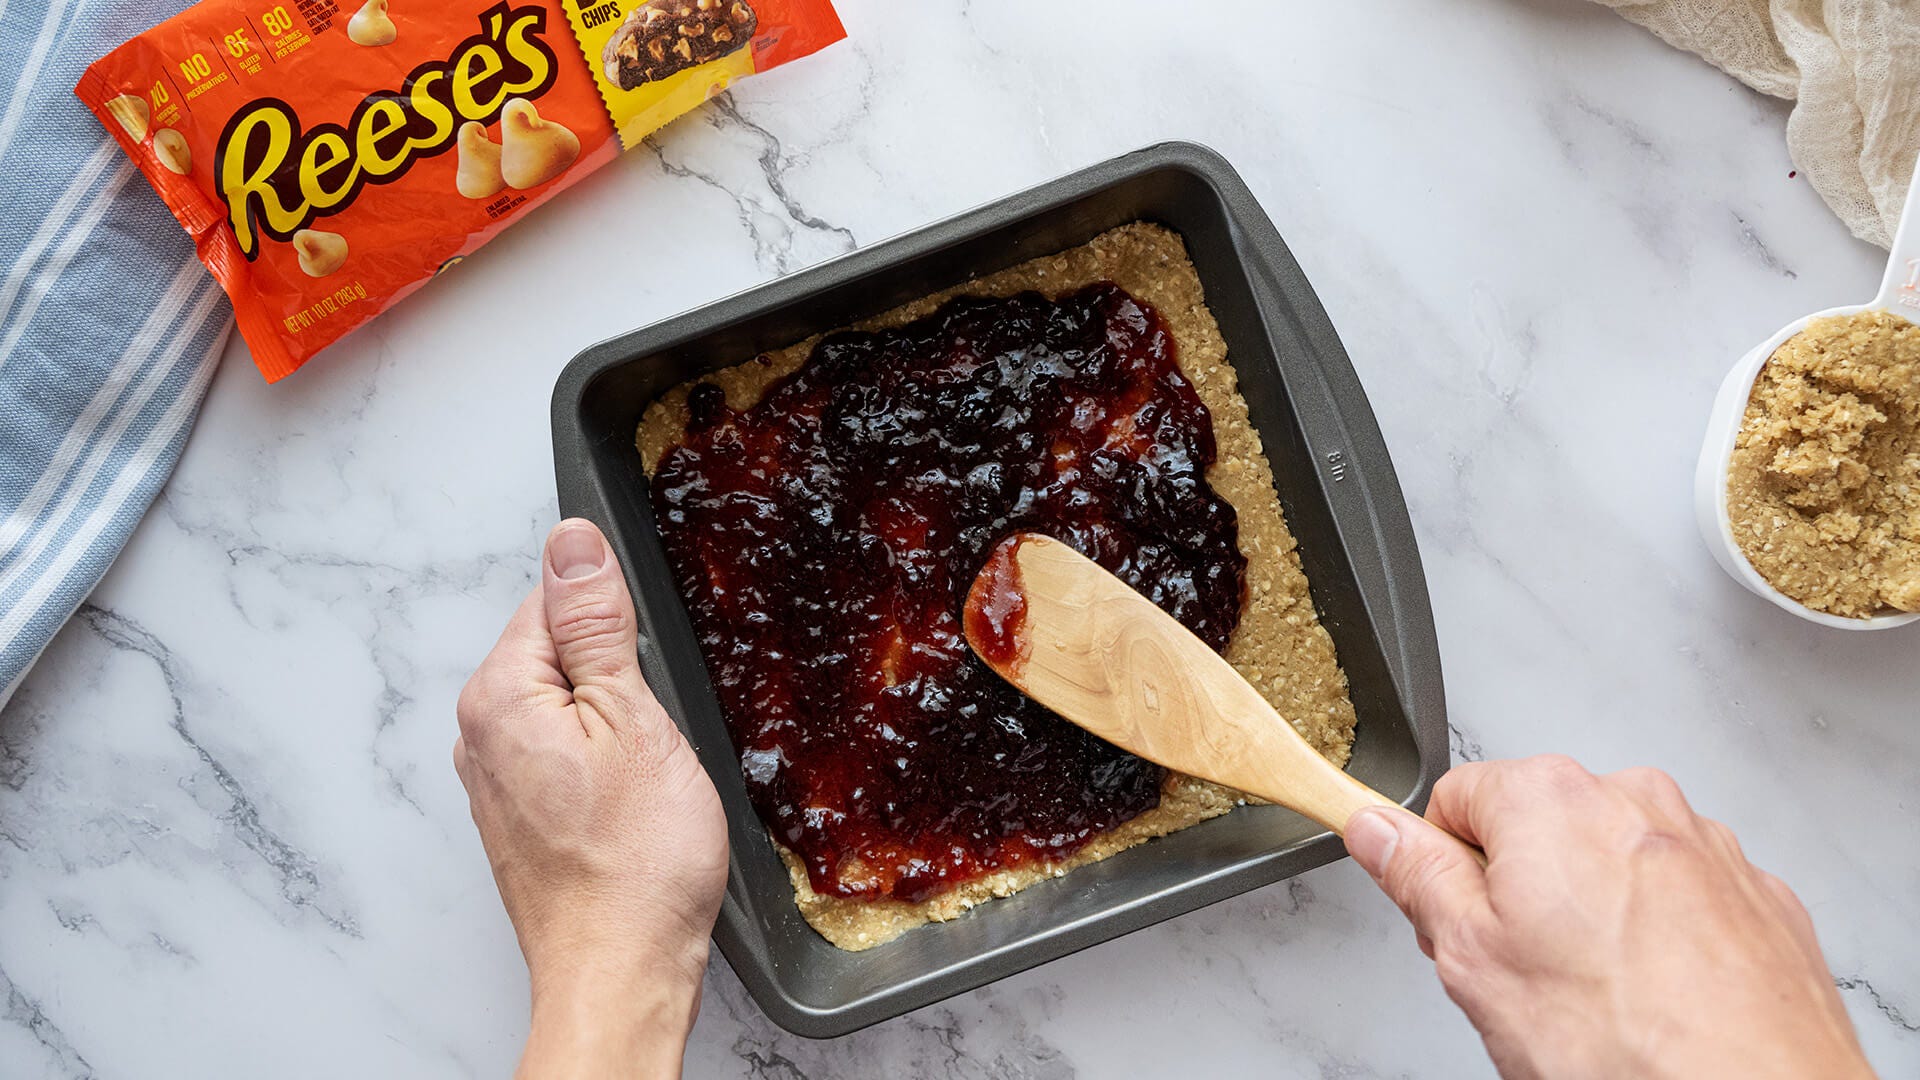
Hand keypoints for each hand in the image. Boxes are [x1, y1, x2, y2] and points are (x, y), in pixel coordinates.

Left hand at [455, 519, 728, 1077]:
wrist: (621, 971)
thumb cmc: (636, 864)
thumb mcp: (635, 718)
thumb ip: (597, 623)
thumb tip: (573, 542)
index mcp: (498, 695)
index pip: (555, 601)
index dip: (619, 627)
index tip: (649, 673)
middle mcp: (479, 734)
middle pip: (560, 653)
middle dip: (619, 677)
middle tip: (656, 734)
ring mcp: (496, 781)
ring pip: (569, 708)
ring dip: (617, 726)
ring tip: (648, 777)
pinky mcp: (521, 818)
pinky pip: (566, 756)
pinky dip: (606, 767)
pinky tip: (635, 806)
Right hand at [1344, 755, 1872, 1079]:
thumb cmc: (1625, 1042)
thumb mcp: (1472, 958)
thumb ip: (1416, 876)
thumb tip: (1375, 827)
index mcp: (1550, 797)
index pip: (1456, 798)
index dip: (1443, 868)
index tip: (1457, 923)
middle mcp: (1635, 799)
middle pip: (1539, 826)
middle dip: (1521, 891)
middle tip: (1525, 976)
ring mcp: (1707, 846)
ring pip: (1614, 863)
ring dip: (1595, 913)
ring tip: (1599, 997)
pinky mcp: (1758, 896)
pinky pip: (1682, 898)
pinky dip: (1662, 937)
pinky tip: (1657, 998)